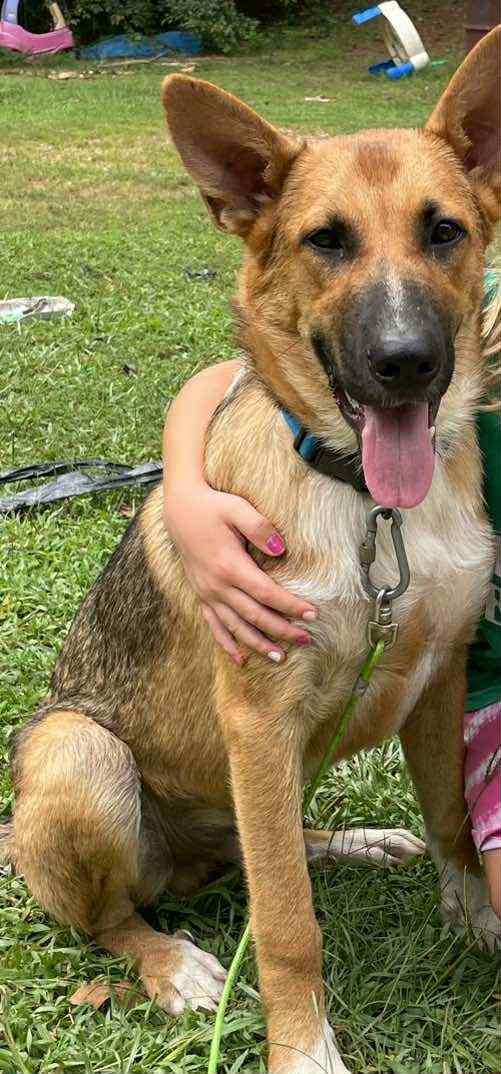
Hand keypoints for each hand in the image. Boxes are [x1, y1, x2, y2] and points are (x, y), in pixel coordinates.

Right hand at [164, 483, 316, 664]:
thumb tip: (282, 550)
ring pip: (235, 627)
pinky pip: (214, 625)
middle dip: (282, 630)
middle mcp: (217, 585)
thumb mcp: (237, 508)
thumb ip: (260, 527)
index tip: (313, 614)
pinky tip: (240, 659)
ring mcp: (207, 593)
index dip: (290, 606)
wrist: (179, 508)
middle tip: (306, 640)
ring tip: (280, 658)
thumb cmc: (212, 506)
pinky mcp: (201, 594)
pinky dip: (226, 644)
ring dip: (257, 644)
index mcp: (229, 565)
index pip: (267, 593)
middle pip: (254, 616)